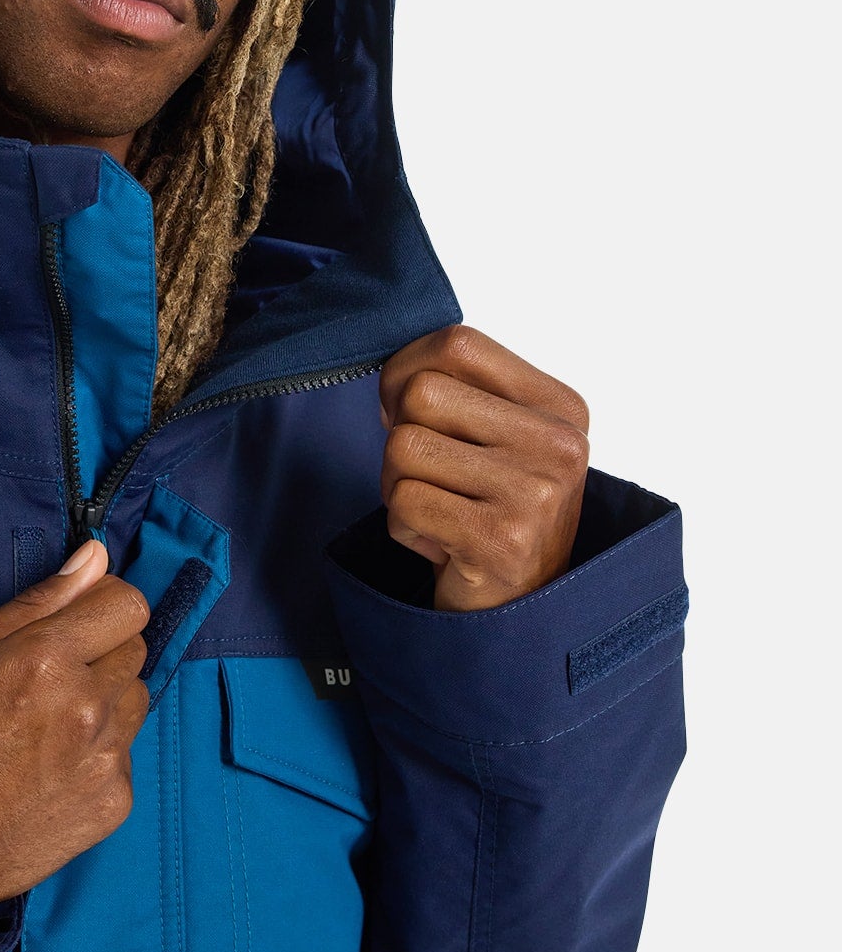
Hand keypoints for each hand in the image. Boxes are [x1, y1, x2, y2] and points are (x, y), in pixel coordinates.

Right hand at [0, 541, 149, 928]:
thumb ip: (32, 603)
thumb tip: (93, 557)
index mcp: (45, 658)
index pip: (128, 603)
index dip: (100, 606)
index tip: (74, 623)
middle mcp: (88, 706)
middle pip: (135, 649)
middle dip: (99, 653)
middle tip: (45, 681)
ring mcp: (106, 759)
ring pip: (136, 700)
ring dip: (104, 702)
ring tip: (45, 728)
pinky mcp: (114, 803)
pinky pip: (126, 754)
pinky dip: (97, 755)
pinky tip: (48, 770)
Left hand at [379, 325, 589, 612]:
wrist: (515, 609)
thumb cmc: (492, 512)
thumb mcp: (494, 436)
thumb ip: (456, 388)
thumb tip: (390, 372)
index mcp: (561, 406)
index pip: (458, 343)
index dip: (405, 370)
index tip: (404, 409)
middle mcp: (559, 445)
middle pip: (421, 394)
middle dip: (400, 437)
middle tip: (429, 477)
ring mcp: (535, 493)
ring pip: (403, 447)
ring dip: (399, 486)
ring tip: (440, 512)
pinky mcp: (502, 541)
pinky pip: (404, 502)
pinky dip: (404, 527)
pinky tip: (441, 544)